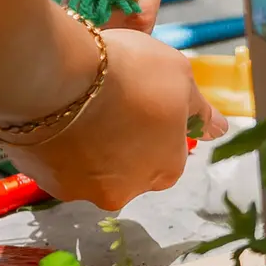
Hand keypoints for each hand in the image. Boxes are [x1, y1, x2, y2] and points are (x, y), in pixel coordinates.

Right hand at [3, 26, 217, 212]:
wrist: (58, 79)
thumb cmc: (130, 74)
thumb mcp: (180, 77)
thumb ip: (199, 110)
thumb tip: (219, 129)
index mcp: (166, 169)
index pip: (170, 157)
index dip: (158, 130)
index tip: (145, 106)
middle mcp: (126, 191)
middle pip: (131, 170)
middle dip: (125, 144)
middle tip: (113, 104)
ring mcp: (82, 191)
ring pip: (92, 170)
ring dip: (91, 148)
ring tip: (81, 108)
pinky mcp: (46, 183)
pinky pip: (58, 165)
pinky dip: (60, 147)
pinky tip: (58, 117)